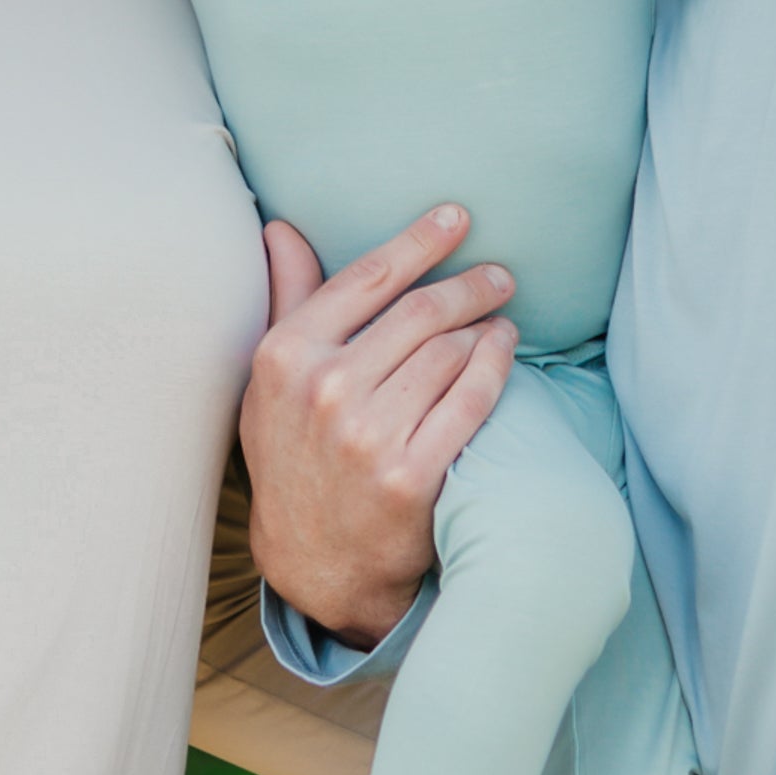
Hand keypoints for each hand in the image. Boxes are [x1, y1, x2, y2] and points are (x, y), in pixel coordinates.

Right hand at [239, 206, 516, 643]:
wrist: (313, 557)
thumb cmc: (294, 452)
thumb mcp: (271, 379)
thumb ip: (286, 300)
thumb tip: (281, 229)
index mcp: (286, 355)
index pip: (367, 278)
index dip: (418, 240)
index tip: (456, 217)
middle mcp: (325, 390)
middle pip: (419, 312)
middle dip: (468, 284)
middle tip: (498, 275)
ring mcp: (368, 435)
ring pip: (449, 352)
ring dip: (484, 326)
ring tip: (499, 316)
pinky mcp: (411, 474)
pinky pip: (470, 400)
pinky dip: (495, 366)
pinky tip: (504, 348)